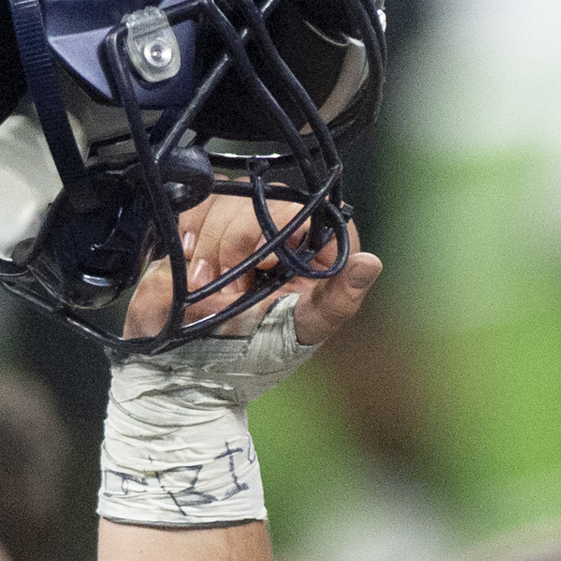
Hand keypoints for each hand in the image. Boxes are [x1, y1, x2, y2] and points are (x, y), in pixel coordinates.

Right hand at [123, 194, 381, 345]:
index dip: (283, 227)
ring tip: (206, 281)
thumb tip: (370, 264)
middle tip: (230, 285)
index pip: (311, 210)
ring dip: (211, 242)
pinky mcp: (210, 217)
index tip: (262, 262)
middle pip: (263, 200)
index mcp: (321, 245)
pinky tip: (189, 258)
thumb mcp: (307, 329)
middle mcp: (287, 223)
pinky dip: (189, 227)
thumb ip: (339, 299)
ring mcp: (247, 217)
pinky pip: (199, 202)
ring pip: (229, 199)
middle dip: (238, 241)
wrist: (202, 361)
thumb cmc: (263, 347)